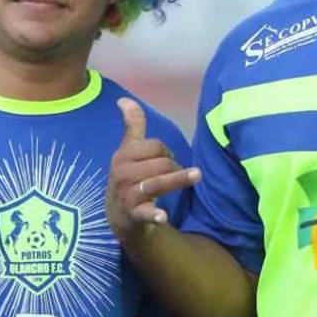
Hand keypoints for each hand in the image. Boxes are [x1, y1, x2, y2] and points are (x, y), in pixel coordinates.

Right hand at [107, 98, 200, 247]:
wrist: (118, 217)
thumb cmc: (128, 178)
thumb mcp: (127, 151)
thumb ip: (132, 126)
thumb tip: (124, 99)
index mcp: (123, 155)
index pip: (154, 146)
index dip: (166, 152)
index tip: (165, 161)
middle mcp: (123, 173)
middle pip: (161, 163)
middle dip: (174, 168)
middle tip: (175, 177)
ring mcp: (127, 194)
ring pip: (158, 182)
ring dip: (178, 179)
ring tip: (197, 175)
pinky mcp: (133, 215)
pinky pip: (145, 213)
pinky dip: (154, 215)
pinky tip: (163, 217)